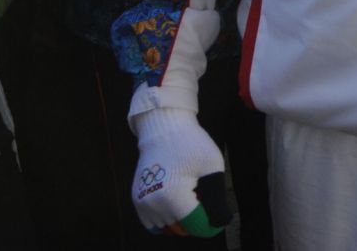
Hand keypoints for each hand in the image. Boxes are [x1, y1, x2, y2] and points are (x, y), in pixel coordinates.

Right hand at [131, 107, 230, 235]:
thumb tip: (219, 222)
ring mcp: (142, 203)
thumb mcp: (213, 168)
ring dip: (181, 219)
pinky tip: (178, 200)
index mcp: (173, 197)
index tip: (220, 212)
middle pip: (181, 229)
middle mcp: (153, 205)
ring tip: (191, 195)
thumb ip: (216, 199)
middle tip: (204, 197)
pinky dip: (167, 218)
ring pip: (167, 227)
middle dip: (197, 219)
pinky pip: (153, 222)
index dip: (211, 222)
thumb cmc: (191, 144)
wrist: (163, 128)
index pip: (195, 225)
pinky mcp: (136, 199)